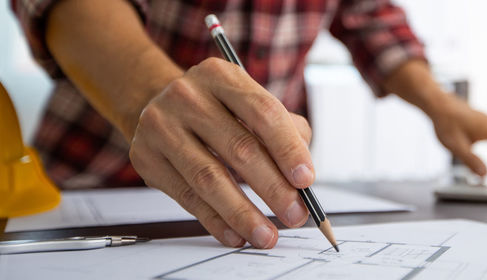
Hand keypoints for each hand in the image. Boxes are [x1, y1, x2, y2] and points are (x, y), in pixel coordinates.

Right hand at [128, 58, 313, 248]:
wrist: (156, 104)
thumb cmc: (217, 109)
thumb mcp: (250, 103)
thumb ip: (284, 131)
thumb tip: (302, 177)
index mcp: (222, 76)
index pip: (263, 112)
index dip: (288, 149)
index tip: (306, 180)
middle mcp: (188, 96)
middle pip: (239, 148)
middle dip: (273, 188)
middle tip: (295, 214)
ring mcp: (162, 126)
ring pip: (209, 178)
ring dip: (243, 213)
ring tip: (267, 235)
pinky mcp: (146, 158)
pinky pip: (186, 197)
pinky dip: (215, 221)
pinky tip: (236, 235)